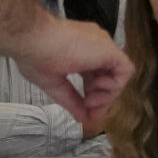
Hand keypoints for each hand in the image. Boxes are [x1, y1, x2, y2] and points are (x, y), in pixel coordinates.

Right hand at [10, 17, 131, 129]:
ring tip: (89, 101)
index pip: (95, 74)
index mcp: (80, 49)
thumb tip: (81, 118)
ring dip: (107, 94)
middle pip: (108, 75)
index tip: (86, 110)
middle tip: (90, 112)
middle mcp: (95, 45)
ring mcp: (103, 46)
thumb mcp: (53, 84)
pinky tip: (95, 91)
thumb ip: (70, 100)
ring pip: (119, 74)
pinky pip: (125, 71)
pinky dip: (115, 86)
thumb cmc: (35, 56)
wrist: (32, 39)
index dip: (93, 94)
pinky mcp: (109, 50)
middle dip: (102, 98)